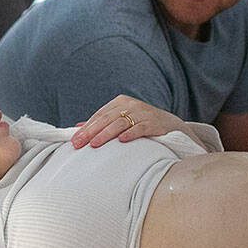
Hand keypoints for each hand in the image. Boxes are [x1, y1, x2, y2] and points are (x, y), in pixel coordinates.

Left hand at [70, 96, 184, 148]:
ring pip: (121, 123)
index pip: (99, 116)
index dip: (86, 128)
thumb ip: (102, 123)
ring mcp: (143, 113)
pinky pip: (141, 128)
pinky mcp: (155, 123)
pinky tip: (122, 140)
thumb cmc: (142, 124)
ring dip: (106, 134)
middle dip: (91, 132)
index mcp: (120, 103)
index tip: (74, 141)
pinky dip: (131, 133)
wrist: (173, 126)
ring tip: (94, 144)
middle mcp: (131, 105)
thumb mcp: (122, 121)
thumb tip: (78, 127)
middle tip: (79, 144)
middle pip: (107, 119)